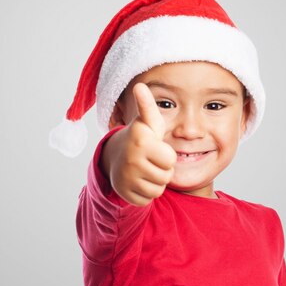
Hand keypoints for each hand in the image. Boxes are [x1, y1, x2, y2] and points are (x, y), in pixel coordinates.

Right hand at [102, 82, 176, 205]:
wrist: (115, 158)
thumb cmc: (141, 139)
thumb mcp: (148, 124)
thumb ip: (148, 107)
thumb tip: (140, 86)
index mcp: (140, 140)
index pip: (170, 159)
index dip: (166, 155)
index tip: (155, 148)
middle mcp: (131, 159)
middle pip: (166, 176)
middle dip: (162, 170)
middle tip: (150, 161)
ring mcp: (126, 178)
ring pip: (157, 189)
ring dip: (155, 182)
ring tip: (145, 170)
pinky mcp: (124, 194)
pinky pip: (147, 199)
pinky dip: (145, 193)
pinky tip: (138, 181)